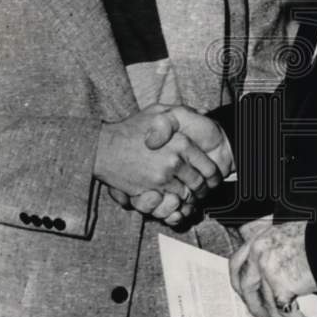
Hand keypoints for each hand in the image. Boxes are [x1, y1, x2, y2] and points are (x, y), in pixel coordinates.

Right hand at [110, 106, 233, 225]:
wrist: (103, 147)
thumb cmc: (130, 128)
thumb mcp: (158, 111)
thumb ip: (182, 111)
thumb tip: (204, 113)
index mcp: (182, 142)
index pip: (208, 167)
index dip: (212, 176)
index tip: (209, 179)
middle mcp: (175, 160)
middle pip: (199, 184)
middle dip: (201, 190)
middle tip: (199, 191)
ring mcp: (163, 177)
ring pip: (186, 196)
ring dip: (188, 199)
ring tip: (186, 196)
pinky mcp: (151, 190)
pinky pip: (171, 204)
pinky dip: (174, 206)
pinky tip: (172, 200)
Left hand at [229, 220, 316, 316]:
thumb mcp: (289, 229)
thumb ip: (274, 243)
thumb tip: (272, 258)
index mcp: (259, 239)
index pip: (237, 262)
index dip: (239, 281)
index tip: (242, 293)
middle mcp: (258, 254)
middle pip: (247, 286)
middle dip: (255, 306)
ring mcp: (268, 270)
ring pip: (267, 303)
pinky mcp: (281, 286)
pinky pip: (285, 311)